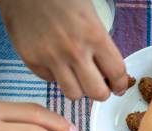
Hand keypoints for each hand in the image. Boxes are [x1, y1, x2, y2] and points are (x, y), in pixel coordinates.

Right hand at [0, 0, 127, 99]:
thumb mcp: (91, 14)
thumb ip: (100, 43)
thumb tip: (108, 70)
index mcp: (94, 35)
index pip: (117, 73)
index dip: (120, 84)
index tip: (118, 87)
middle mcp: (74, 50)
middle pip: (97, 93)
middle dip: (101, 92)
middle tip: (99, 86)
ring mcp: (51, 57)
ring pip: (73, 95)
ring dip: (78, 89)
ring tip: (77, 78)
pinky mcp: (31, 60)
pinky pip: (50, 82)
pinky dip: (55, 77)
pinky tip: (56, 63)